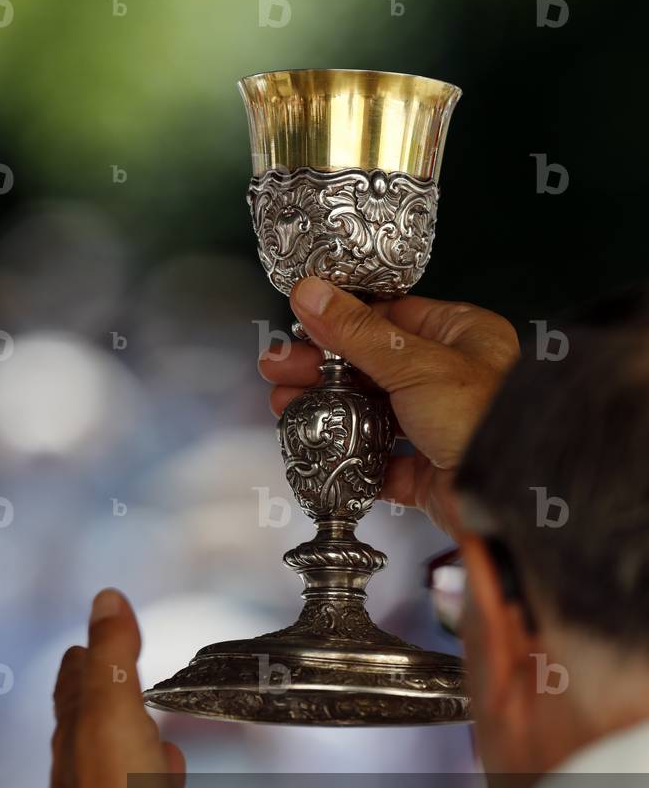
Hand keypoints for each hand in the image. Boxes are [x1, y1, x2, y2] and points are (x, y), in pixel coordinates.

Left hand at [51, 588, 184, 787]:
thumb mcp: (115, 710)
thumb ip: (113, 656)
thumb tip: (107, 599)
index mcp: (77, 727)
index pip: (75, 680)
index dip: (86, 655)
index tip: (94, 637)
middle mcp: (85, 761)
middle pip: (95, 714)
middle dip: (107, 689)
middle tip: (117, 669)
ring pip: (121, 749)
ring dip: (135, 729)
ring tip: (149, 715)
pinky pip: (144, 785)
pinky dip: (156, 769)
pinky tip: (170, 770)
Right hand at [259, 276, 518, 535]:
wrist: (511, 495)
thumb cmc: (480, 415)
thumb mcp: (413, 361)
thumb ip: (357, 332)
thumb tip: (310, 292)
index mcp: (462, 337)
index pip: (391, 318)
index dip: (341, 321)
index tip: (299, 324)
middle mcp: (452, 379)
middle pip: (373, 367)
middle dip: (322, 369)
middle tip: (276, 367)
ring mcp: (439, 428)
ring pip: (372, 413)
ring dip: (328, 410)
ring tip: (282, 407)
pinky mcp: (428, 474)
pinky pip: (380, 463)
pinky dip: (349, 457)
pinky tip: (316, 448)